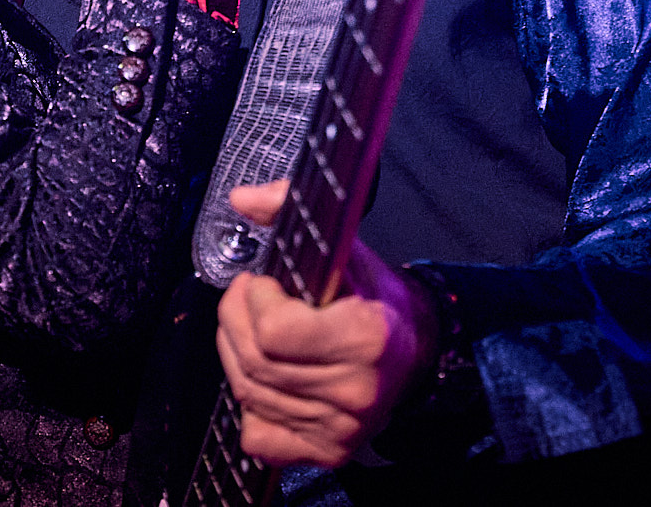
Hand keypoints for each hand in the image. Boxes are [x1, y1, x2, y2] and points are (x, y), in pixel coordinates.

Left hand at [213, 181, 439, 467]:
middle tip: (243, 300)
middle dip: (234, 321)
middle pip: (255, 364)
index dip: (255, 301)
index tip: (263, 283)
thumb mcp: (343, 246)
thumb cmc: (372, 295)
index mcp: (366, 338)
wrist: (416, 348)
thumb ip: (291, 213)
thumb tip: (242, 198)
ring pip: (250, 397)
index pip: (274, 332)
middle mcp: (356, 391)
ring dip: (235, 357)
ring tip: (250, 331)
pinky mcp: (329, 453)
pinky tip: (268, 380)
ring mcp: (342, 428)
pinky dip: (251, 409)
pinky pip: (259, 439)